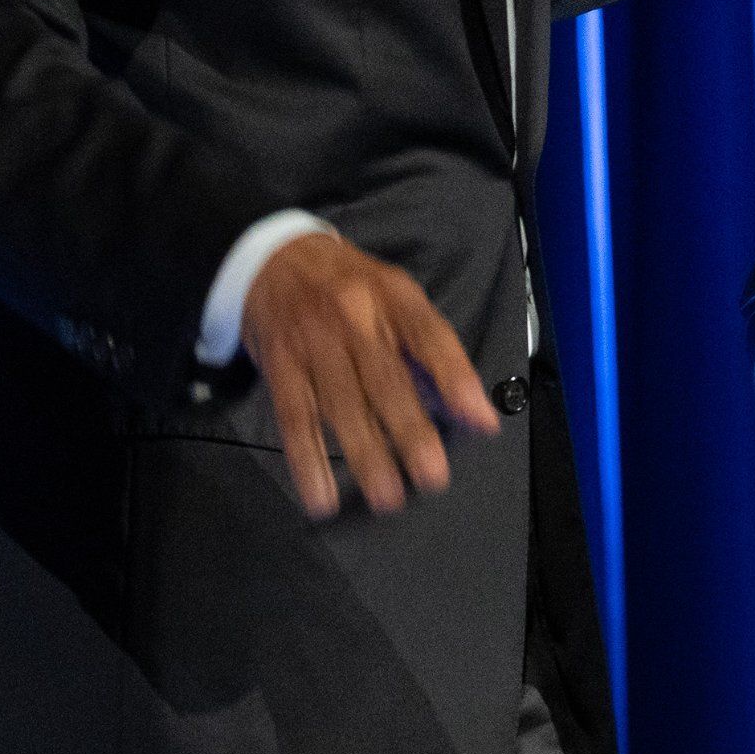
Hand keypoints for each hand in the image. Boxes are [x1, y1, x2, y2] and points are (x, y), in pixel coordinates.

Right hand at [241, 231, 500, 520]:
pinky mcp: (280, 366)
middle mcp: (354, 317)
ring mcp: (313, 342)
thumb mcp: (394, 294)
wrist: (274, 257)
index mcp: (393, 296)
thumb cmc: (350, 285)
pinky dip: (307, 461)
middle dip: (411, 432)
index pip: (430, 337)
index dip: (456, 379)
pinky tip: (321, 495)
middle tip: (432, 476)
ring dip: (365, 455)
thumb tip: (462, 404)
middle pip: (385, 379)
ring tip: (387, 496)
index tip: (480, 421)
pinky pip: (294, 418)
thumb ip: (425, 344)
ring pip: (341, 404)